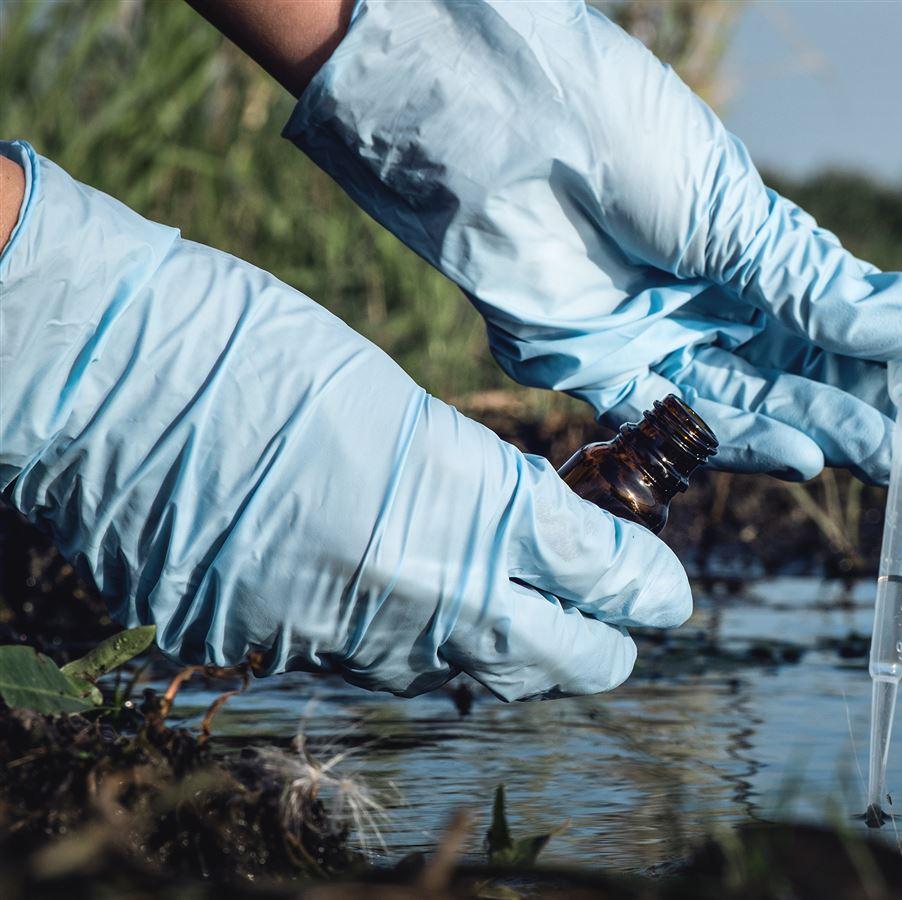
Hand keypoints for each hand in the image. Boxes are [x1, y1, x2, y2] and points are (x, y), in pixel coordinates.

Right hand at [0, 141, 690, 699]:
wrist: (103, 375)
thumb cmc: (256, 346)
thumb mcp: (401, 404)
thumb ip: (478, 486)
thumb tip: (528, 536)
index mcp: (469, 508)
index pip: (601, 576)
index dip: (648, 587)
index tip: (668, 590)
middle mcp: (417, 595)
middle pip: (559, 662)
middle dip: (603, 645)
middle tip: (618, 619)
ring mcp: (338, 636)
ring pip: (465, 676)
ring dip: (507, 651)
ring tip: (524, 618)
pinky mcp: (266, 651)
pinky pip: (367, 668)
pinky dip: (404, 644)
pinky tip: (404, 606)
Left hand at [284, 0, 901, 482]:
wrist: (488, 121)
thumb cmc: (612, 131)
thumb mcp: (731, 211)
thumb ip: (816, 288)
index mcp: (755, 242)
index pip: (862, 313)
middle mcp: (715, 295)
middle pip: (821, 370)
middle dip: (896, 406)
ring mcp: (663, 334)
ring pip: (767, 403)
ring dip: (837, 430)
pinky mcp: (602, 370)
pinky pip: (687, 423)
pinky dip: (750, 442)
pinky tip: (810, 457)